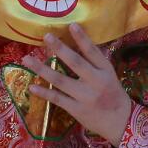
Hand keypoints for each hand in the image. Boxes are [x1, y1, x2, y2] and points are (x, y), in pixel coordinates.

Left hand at [23, 23, 134, 146]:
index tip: (71, 25)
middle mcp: (96, 82)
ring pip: (61, 80)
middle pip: (76, 63)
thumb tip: (78, 42)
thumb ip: (95, 62)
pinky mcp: (76, 109)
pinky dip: (44, 93)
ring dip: (42, 69)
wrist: (120, 122)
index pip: (93, 52)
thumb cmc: (113, 95)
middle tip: (47, 36)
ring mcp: (85, 96)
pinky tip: (32, 86)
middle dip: (60, 49)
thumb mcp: (109, 75)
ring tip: (27, 59)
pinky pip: (57, 99)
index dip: (82, 38)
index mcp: (105, 71)